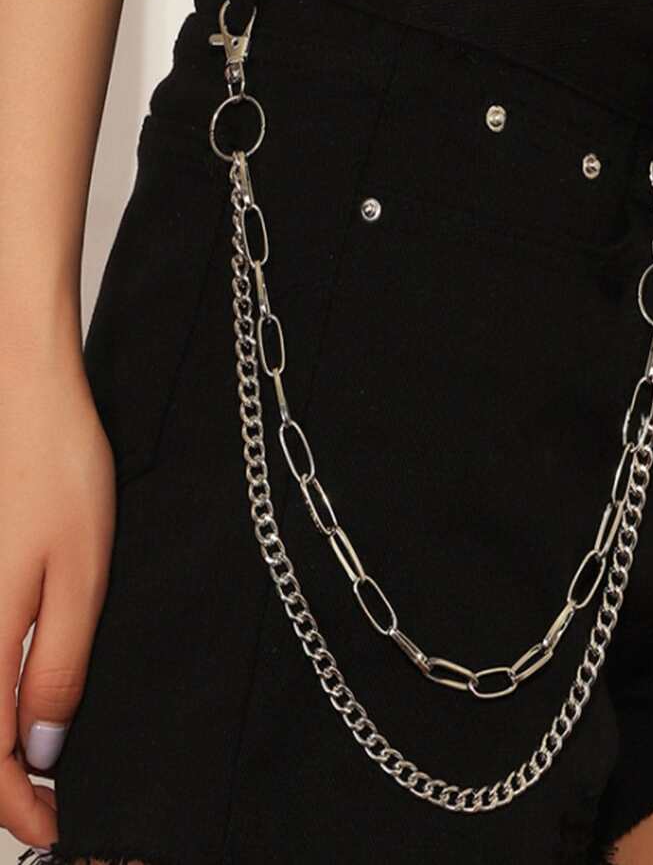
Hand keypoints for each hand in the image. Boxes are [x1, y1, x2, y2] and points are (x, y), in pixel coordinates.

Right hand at [1, 354, 115, 850]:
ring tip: (37, 765)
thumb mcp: (81, 578)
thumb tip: (38, 754)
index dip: (18, 810)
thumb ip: (57, 668)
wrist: (23, 394)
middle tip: (51, 808)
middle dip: (1, 788)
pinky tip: (16, 700)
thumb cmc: (59, 473)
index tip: (58, 830)